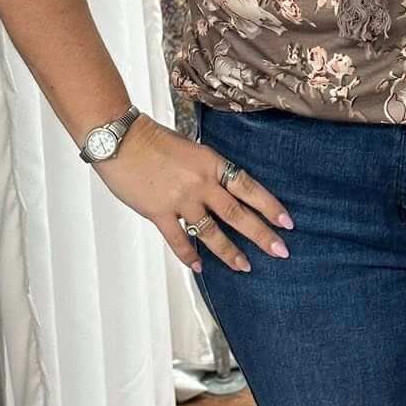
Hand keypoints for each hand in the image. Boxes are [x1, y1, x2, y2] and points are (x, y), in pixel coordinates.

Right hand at [94, 112, 293, 273]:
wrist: (119, 138)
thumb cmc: (151, 139)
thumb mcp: (191, 149)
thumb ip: (207, 171)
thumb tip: (221, 192)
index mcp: (212, 163)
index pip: (249, 187)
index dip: (270, 206)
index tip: (287, 223)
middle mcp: (201, 183)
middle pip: (238, 213)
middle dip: (261, 235)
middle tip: (280, 251)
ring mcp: (180, 200)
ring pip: (212, 232)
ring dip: (229, 252)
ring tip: (244, 266)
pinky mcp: (159, 212)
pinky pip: (179, 239)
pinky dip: (189, 255)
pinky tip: (199, 266)